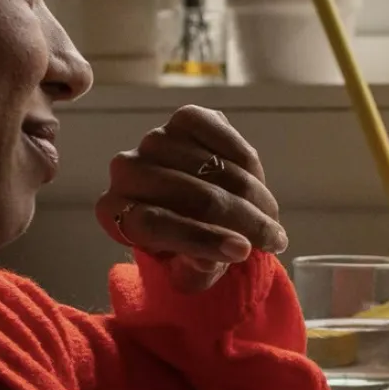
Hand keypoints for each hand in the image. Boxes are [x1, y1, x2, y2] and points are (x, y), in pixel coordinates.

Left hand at [97, 105, 287, 293]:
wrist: (196, 206)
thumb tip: (214, 257)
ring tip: (272, 219)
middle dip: (241, 219)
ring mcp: (154, 140)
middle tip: (274, 239)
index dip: (201, 239)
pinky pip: (223, 138)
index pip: (155, 224)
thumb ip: (197, 269)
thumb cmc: (187, 244)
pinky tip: (258, 182)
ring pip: (212, 169)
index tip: (242, 253)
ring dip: (252, 196)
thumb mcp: (190, 270)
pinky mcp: (184, 119)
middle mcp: (126, 170)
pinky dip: (246, 161)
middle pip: (190, 194)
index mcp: (114, 212)